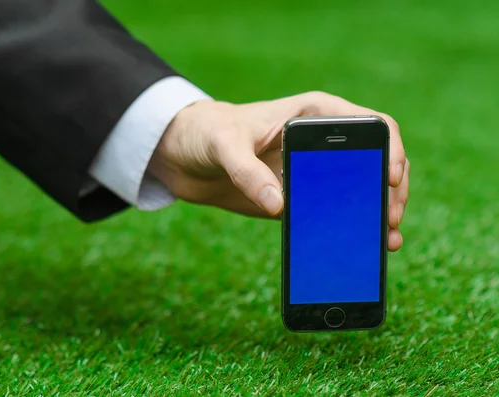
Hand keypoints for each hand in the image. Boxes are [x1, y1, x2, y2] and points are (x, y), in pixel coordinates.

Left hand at [148, 91, 408, 250]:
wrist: (184, 155)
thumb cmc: (204, 132)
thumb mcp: (223, 144)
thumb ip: (248, 172)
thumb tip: (279, 205)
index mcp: (314, 115)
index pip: (371, 124)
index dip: (390, 148)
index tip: (391, 177)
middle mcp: (321, 143)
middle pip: (375, 161)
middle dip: (390, 189)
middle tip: (390, 217)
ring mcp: (313, 172)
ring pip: (360, 190)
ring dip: (377, 212)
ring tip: (385, 238)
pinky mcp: (297, 198)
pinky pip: (332, 213)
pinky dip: (349, 227)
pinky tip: (361, 245)